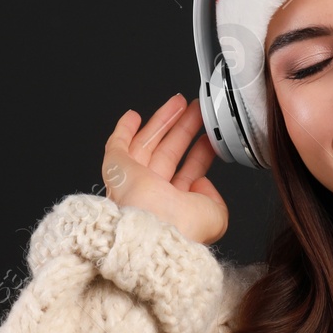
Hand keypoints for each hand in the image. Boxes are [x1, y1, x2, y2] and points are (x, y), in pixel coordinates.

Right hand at [101, 95, 228, 245]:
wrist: (153, 230)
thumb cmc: (181, 228)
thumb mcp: (215, 216)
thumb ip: (214, 199)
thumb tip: (203, 183)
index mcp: (174, 206)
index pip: (188, 173)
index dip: (199, 154)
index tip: (208, 138)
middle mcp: (153, 193)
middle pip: (169, 153)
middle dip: (184, 130)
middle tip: (196, 112)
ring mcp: (134, 180)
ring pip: (148, 143)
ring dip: (163, 121)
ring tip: (179, 102)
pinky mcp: (117, 168)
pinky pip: (117, 145)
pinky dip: (124, 129)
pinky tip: (133, 116)